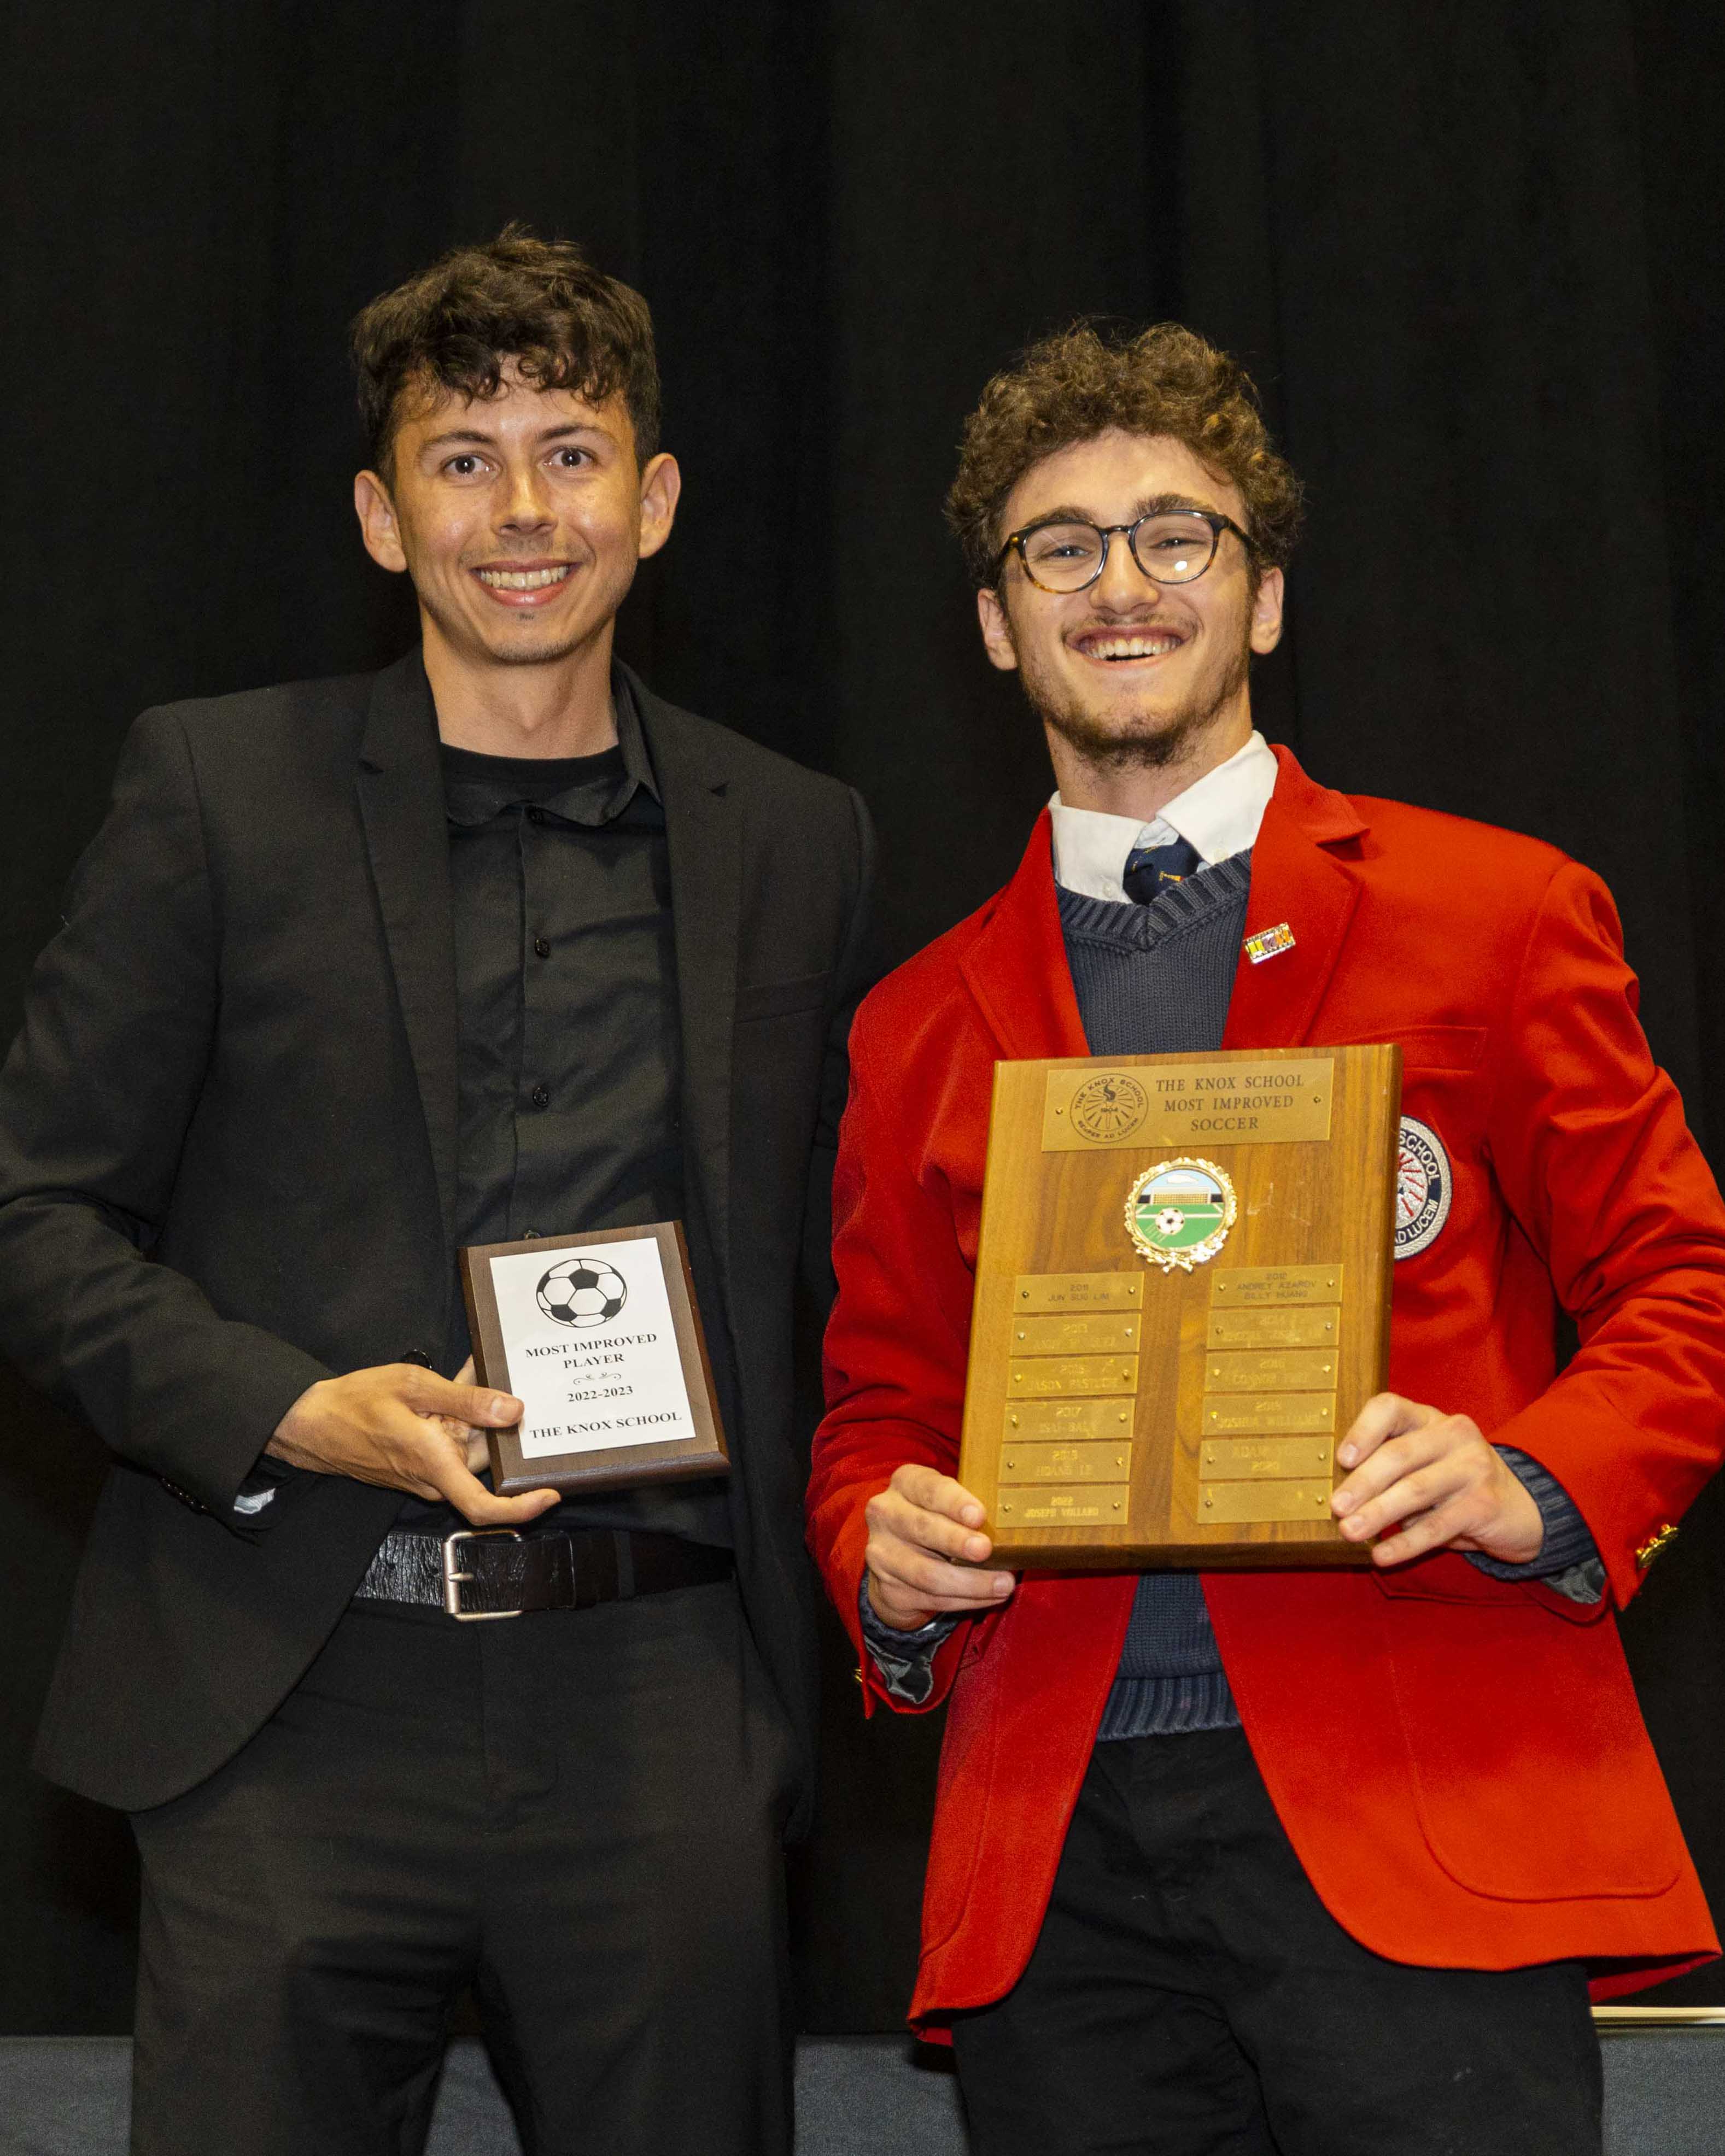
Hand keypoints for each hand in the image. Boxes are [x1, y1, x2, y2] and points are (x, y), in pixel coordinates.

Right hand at [268, 1362, 560, 1527]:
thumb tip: (513, 1411)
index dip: (522, 1508)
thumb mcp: (414, 1386)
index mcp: (434, 1463)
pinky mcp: (417, 1466)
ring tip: (479, 1375)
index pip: (483, 1506)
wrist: (310, 1423)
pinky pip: (449, 1447)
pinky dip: (457, 1420)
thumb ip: (465, 1400)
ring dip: (475, 1419)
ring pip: (467, 1451)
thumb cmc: (356, 1402)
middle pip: (483, 1462)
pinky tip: (458, 1385)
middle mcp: (433, 1478)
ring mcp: (424, 1475)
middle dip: (498, 1428)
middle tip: (510, 1383)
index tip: (552, 1494)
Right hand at [865, 1464, 1016, 1629]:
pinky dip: (965, 1600)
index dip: (954, 1502)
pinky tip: (990, 1597)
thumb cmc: (937, 1520)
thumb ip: (969, 1510)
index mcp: (905, 1483)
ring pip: (928, 1573)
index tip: (979, 1516)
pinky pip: (931, 1598)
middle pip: (922, 1528)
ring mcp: (882, 1554)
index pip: (928, 1488)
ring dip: (970, 1582)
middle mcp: (887, 1514)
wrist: (898, 1559)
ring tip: (1003, 1584)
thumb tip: (1015, 1525)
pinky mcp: (888, 1588)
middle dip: (957, 1541)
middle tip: (986, 1550)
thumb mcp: (947, 1504)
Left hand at [1330, 1393, 1542, 1566]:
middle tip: (1336, 1507)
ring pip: (1415, 1490)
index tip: (1341, 1459)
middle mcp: (1453, 1435)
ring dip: (1378, 1513)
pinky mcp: (1485, 1504)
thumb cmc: (1452, 1483)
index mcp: (1428, 1419)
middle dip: (1363, 1483)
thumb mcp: (1423, 1463)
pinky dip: (1405, 1543)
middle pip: (1398, 1454)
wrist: (1518, 1508)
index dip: (1362, 1431)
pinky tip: (1382, 1555)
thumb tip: (1339, 1494)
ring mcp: (1473, 1467)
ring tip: (1349, 1532)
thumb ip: (1389, 1466)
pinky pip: (1436, 1526)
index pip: (1389, 1408)